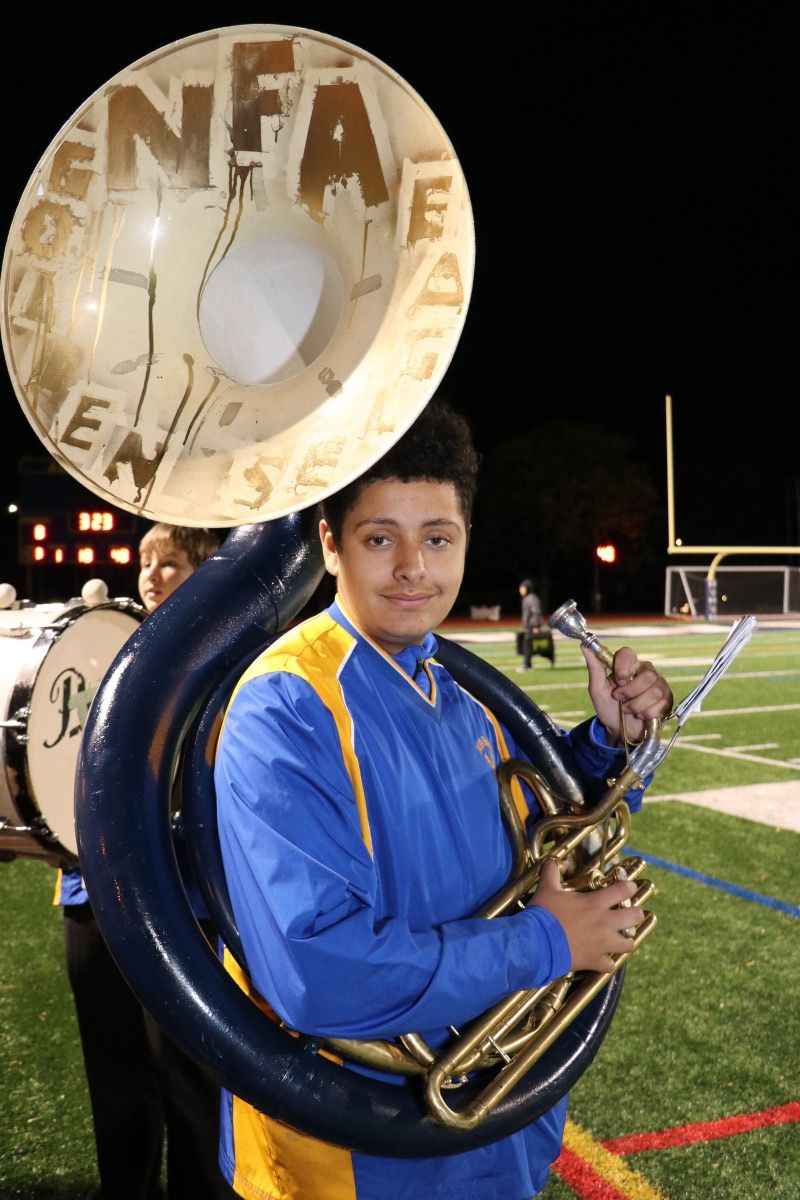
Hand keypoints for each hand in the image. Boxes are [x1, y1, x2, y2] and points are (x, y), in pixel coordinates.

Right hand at [529, 858, 643, 972]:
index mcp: (595, 903)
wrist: (537, 944)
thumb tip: (553, 860)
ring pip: (628, 944)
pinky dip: (607, 962)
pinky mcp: (595, 961)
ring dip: (626, 940)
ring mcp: (602, 944)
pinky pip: (610, 965)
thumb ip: (552, 872)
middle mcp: (604, 922)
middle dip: (636, 913)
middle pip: (634, 917)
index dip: (629, 887)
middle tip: (631, 913)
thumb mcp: (547, 888)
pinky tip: (603, 958)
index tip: (630, 887)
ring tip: (621, 937)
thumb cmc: (544, 915)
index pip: (622, 890)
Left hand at [581, 644, 672, 745]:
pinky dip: (647, 713)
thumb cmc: (608, 707)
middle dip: (630, 692)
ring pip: (655, 691)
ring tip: (628, 709)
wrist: (619, 730)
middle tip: (620, 699)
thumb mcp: (597, 689)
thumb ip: (594, 667)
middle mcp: (645, 671)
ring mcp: (659, 684)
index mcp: (628, 665)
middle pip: (647, 675)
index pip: (628, 653)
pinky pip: (662, 704)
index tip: (618, 681)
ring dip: (637, 705)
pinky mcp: (667, 699)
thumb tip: (584, 646)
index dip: (623, 667)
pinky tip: (640, 715)